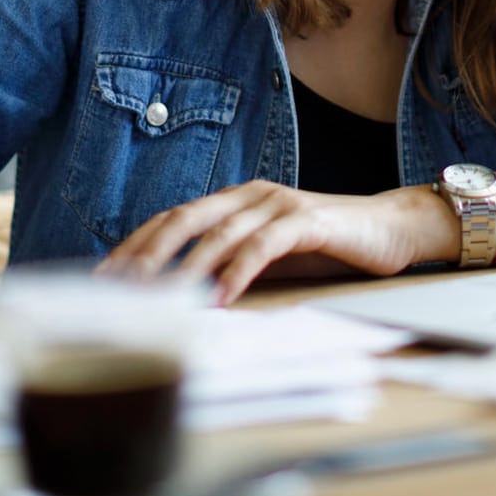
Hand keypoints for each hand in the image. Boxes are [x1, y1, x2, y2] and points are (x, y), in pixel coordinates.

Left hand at [97, 180, 458, 304]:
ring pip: (219, 232)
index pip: (171, 219)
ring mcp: (279, 203)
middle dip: (146, 255)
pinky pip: (264, 244)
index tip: (102, 279)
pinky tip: (220, 297)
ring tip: (160, 299)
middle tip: (116, 289)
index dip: (134, 246)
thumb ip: (229, 267)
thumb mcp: (269, 259)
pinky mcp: (309, 219)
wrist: (393, 229)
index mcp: (236, 200)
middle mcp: (252, 195)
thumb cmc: (329, 247)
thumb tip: (177, 300)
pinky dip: (238, 271)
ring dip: (186, 268)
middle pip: (184, 219)